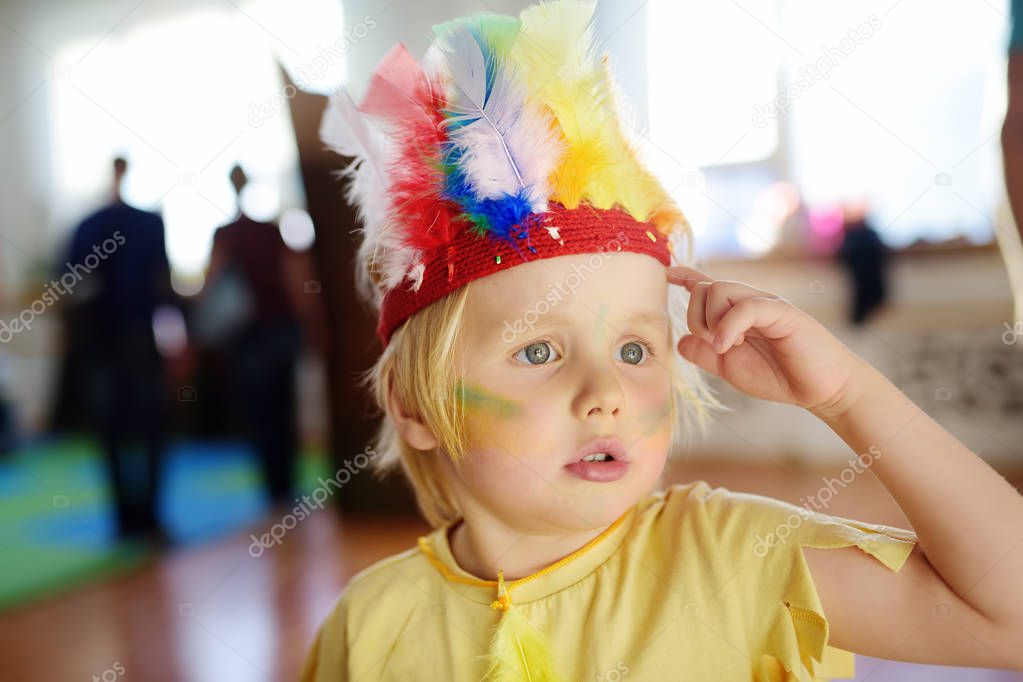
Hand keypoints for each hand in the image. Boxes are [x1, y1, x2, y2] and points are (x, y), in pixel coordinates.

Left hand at [667, 265, 867, 418]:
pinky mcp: (782, 312)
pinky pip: (745, 307)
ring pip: (719, 290)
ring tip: (726, 346)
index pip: (709, 287)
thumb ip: (705, 354)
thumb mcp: (731, 368)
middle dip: (695, 318)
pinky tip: (729, 346)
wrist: (821, 390)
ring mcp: (766, 304)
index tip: (668, 273)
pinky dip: (728, 327)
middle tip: (714, 345)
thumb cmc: (779, 376)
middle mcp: (750, 302)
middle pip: (705, 288)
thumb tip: (680, 340)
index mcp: (738, 313)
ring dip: (711, 321)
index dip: (687, 277)